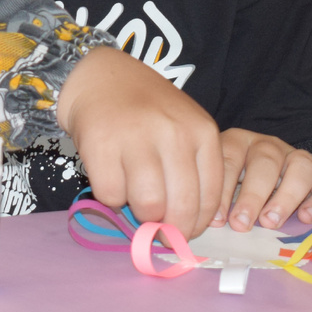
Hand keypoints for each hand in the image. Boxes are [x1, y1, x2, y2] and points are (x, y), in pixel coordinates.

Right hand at [57, 45, 223, 238]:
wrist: (102, 78)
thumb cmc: (148, 110)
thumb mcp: (184, 129)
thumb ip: (192, 171)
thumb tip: (185, 228)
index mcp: (202, 131)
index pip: (210, 197)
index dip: (197, 225)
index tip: (184, 233)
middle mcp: (173, 133)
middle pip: (180, 207)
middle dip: (169, 229)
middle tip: (159, 231)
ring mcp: (137, 137)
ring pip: (148, 206)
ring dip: (140, 214)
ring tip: (135, 198)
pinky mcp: (101, 145)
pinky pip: (112, 196)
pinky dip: (111, 197)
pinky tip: (113, 178)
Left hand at [211, 128, 311, 232]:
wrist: (275, 184)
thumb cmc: (240, 191)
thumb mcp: (224, 188)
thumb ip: (218, 202)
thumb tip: (211, 226)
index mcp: (239, 143)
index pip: (229, 158)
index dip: (222, 190)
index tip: (217, 220)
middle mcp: (269, 146)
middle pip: (265, 162)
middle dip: (252, 195)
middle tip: (241, 224)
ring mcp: (298, 157)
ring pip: (300, 167)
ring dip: (285, 197)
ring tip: (271, 223)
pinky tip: (306, 218)